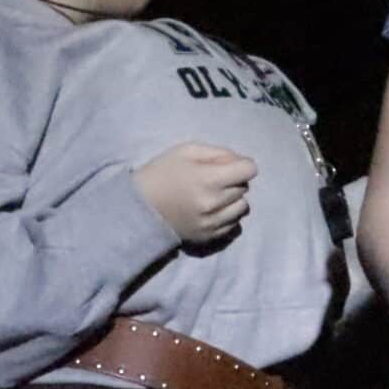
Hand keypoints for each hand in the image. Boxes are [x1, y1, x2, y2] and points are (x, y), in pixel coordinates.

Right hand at [133, 142, 257, 243]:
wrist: (139, 208)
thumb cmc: (162, 173)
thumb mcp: (187, 151)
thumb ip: (219, 153)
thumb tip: (240, 162)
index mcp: (209, 179)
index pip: (249, 170)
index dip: (241, 164)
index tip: (228, 166)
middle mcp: (214, 204)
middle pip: (245, 188)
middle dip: (234, 181)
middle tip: (213, 180)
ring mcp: (212, 224)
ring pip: (242, 208)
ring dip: (233, 200)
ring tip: (213, 197)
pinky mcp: (208, 237)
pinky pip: (234, 225)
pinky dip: (227, 216)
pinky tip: (210, 211)